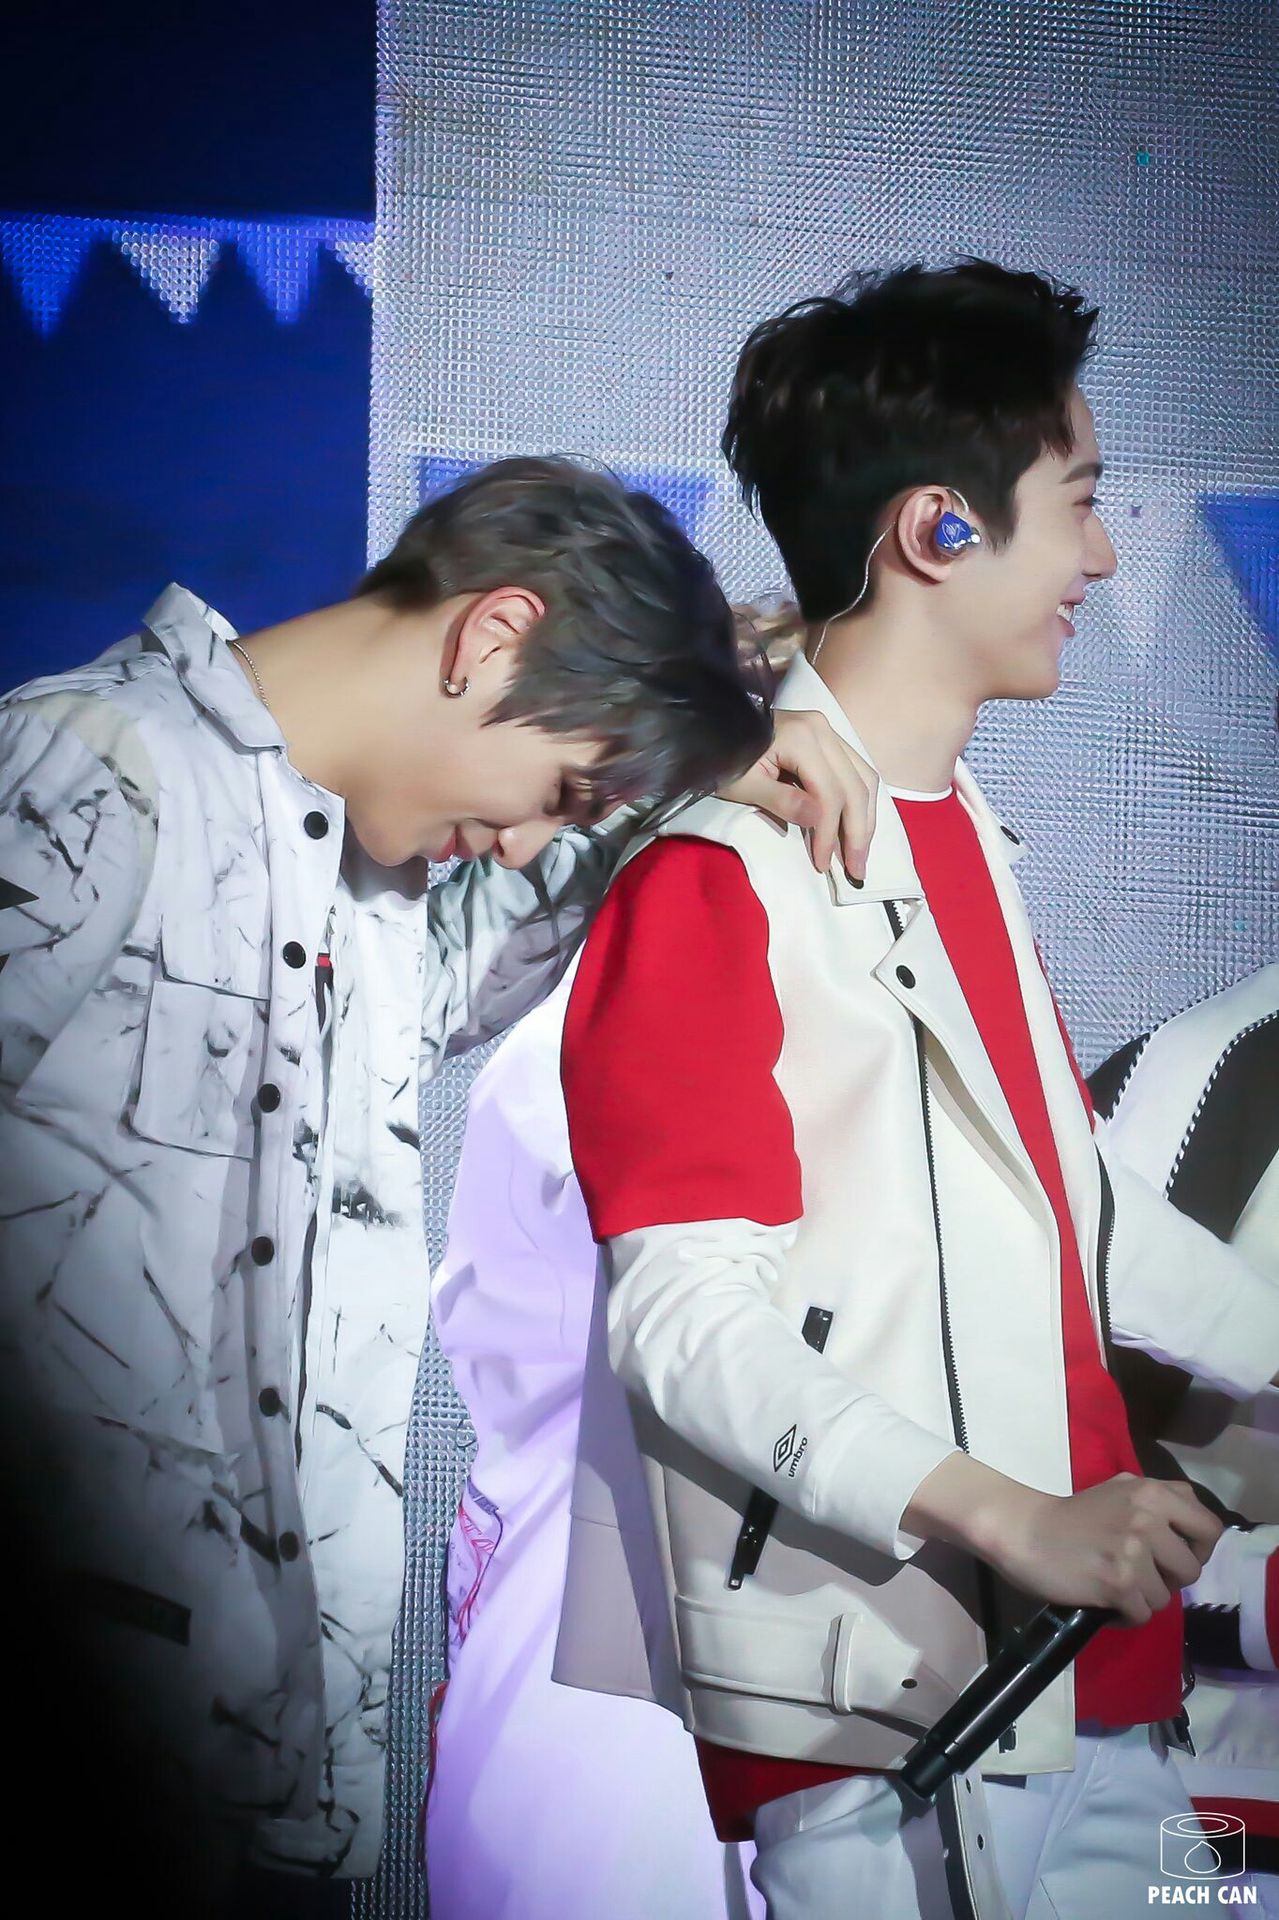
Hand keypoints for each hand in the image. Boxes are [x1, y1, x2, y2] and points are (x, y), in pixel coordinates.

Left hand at [718, 709, 876, 880]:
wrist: (714, 733)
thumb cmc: (725, 761)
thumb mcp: (745, 786)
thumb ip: (782, 801)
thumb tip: (818, 819)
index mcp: (802, 737)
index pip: (829, 792)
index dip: (829, 832)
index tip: (822, 863)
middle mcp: (823, 729)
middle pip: (855, 786)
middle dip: (857, 832)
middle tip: (856, 870)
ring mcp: (828, 732)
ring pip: (864, 778)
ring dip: (865, 818)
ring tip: (860, 854)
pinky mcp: (828, 739)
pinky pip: (856, 771)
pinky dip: (860, 801)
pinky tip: (858, 825)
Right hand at [980, 1472, 1222, 1624]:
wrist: (1025, 1532)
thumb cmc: (1074, 1515)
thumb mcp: (1122, 1490)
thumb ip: (1161, 1500)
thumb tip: (1194, 1527)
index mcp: (1153, 1493)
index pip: (1210, 1529)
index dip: (1198, 1549)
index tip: (1175, 1556)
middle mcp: (1148, 1519)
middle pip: (1190, 1570)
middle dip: (1168, 1579)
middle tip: (1140, 1574)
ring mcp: (1133, 1552)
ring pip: (1164, 1598)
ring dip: (1142, 1599)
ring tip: (1116, 1586)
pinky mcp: (1117, 1583)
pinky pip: (1142, 1615)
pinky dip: (1124, 1616)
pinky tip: (1106, 1601)